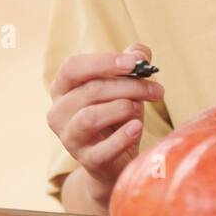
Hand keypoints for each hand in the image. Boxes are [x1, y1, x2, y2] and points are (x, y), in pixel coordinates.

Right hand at [47, 44, 162, 201]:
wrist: (114, 159)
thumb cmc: (117, 113)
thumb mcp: (124, 83)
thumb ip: (132, 62)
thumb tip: (140, 54)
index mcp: (62, 88)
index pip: (73, 67)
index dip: (104, 62)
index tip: (134, 63)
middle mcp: (58, 112)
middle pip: (91, 90)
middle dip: (130, 86)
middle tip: (156, 90)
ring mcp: (70, 138)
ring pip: (91, 117)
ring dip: (124, 108)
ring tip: (139, 110)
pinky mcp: (87, 160)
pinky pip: (104, 148)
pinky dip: (124, 136)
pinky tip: (136, 127)